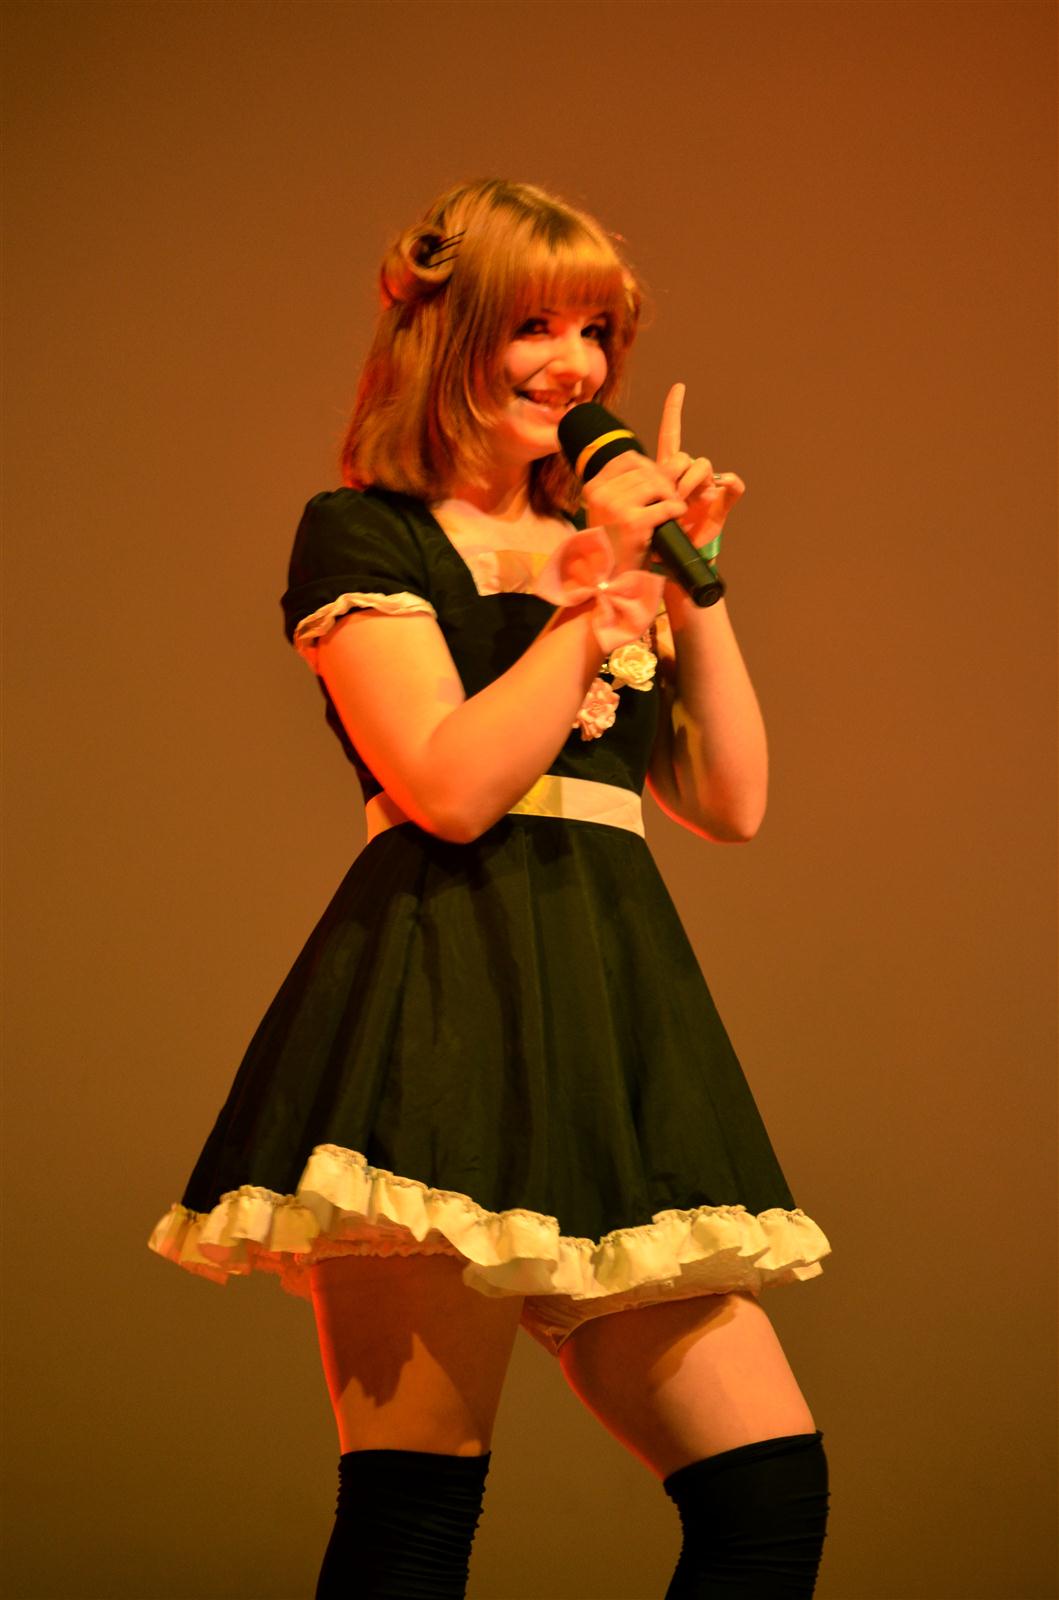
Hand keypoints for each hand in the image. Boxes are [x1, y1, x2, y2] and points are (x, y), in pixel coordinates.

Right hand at [580, 444, 688, 575]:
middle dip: (663, 483)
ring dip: (670, 496)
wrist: (608, 578)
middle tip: (669, 498)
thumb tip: (656, 464)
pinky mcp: (633, 522)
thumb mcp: (610, 509)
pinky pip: (665, 506)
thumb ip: (624, 486)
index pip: (628, 458)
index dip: (649, 467)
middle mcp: (601, 494)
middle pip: (645, 472)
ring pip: (656, 485)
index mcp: (594, 486)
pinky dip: (676, 509)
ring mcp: (616, 507)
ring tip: (672, 508)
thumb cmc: (615, 542)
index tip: (657, 482)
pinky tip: (677, 515)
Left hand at [655, 382, 744, 551]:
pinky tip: (719, 493)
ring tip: (683, 504)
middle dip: (673, 473)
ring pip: (703, 466)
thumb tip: (656, 481)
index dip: (674, 411)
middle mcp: (689, 475)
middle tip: (667, 496)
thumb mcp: (649, 512)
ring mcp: (708, 487)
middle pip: (684, 455)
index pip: (671, 435)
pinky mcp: (723, 500)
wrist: (677, 558)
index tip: (679, 387)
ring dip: (692, 482)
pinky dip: (730, 484)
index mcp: (669, 473)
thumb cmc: (659, 536)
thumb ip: (652, 494)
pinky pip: (733, 483)